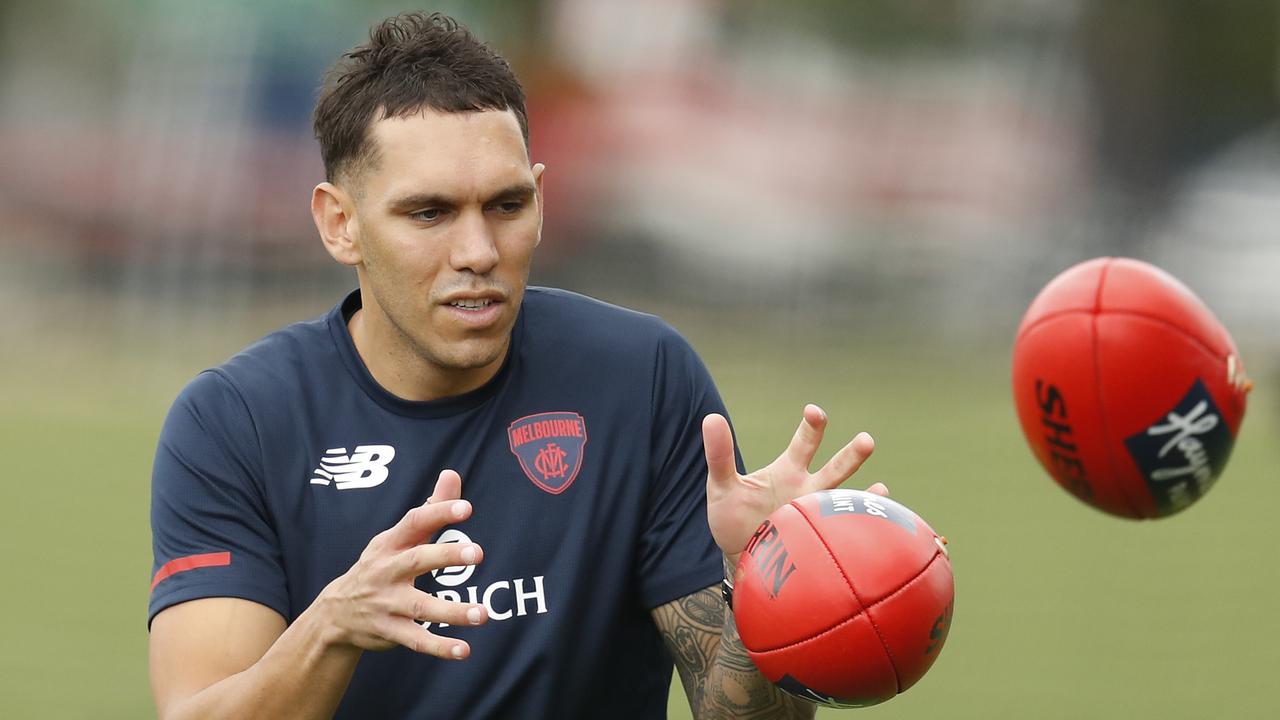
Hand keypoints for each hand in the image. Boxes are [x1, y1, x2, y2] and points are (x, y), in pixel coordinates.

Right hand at [315, 469, 487, 658]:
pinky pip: (416, 640)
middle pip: (417, 560)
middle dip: (446, 555)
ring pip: (420, 607)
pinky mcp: (389, 631)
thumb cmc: (381, 565)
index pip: (414, 522)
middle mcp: (387, 570)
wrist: (336, 612)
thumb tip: (452, 475)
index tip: (466, 508)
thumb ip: (431, 508)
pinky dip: (439, 647)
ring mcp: (386, 603)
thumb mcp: (398, 537)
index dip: (439, 513)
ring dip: (452, 611)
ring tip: (482, 613)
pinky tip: (464, 650)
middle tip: (479, 553)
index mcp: (391, 543)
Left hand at [704, 404, 880, 558]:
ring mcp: (817, 516)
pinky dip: (862, 528)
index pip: (805, 442)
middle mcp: (809, 490)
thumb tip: (711, 418)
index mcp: (789, 471)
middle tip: (866, 441)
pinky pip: (844, 534)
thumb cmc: (731, 517)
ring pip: (845, 502)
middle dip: (851, 455)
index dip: (812, 426)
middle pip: (836, 468)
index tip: (815, 412)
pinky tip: (878, 524)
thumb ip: (719, 454)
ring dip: (864, 496)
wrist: (739, 556)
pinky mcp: (818, 541)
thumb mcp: (721, 484)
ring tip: (881, 489)